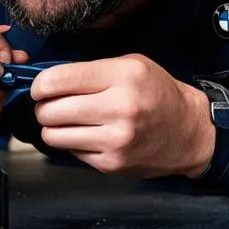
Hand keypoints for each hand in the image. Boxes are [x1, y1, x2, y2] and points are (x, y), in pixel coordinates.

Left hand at [30, 54, 215, 178]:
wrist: (188, 132)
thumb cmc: (158, 93)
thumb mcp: (132, 64)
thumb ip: (91, 70)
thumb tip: (49, 80)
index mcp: (123, 76)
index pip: (58, 80)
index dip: (40, 84)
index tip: (40, 87)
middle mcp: (120, 108)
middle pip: (51, 110)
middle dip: (44, 106)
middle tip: (51, 104)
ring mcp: (115, 139)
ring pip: (54, 135)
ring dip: (53, 127)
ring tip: (66, 120)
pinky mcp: (111, 163)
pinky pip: (70, 151)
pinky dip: (72, 142)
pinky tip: (88, 133)